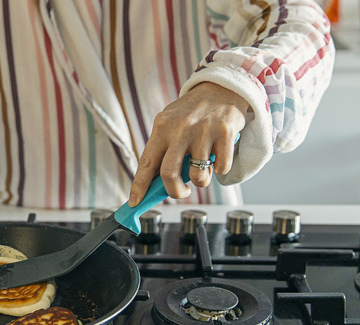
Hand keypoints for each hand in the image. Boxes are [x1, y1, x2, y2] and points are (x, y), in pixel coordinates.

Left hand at [128, 82, 247, 205]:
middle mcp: (181, 129)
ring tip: (203, 169)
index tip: (134, 202)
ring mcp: (203, 131)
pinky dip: (220, 170)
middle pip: (169, 174)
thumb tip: (154, 183)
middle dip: (174, 191)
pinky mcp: (225, 134)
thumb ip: (163, 149)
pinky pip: (221, 168)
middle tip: (180, 192)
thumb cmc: (193, 111)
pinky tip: (218, 156)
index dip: (139, 186)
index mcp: (162, 127)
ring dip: (201, 181)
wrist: (223, 86)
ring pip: (197, 176)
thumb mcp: (171, 123)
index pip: (146, 162)